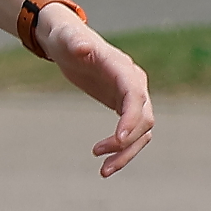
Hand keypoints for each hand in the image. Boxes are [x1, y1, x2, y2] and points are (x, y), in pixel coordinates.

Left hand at [35, 5, 153, 176]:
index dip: (131, 119)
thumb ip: (75, 42)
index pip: (135, 95)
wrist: (67, 40)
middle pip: (144, 118)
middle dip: (127, 142)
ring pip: (142, 131)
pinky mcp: (123, 105)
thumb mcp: (66, 38)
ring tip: (103, 172)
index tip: (118, 140)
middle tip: (100, 158)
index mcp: (122, 67)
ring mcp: (131, 95)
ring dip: (127, 153)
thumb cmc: (66, 38)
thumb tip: (82, 47)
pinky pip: (132, 132)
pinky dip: (122, 149)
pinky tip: (104, 162)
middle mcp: (133, 82)